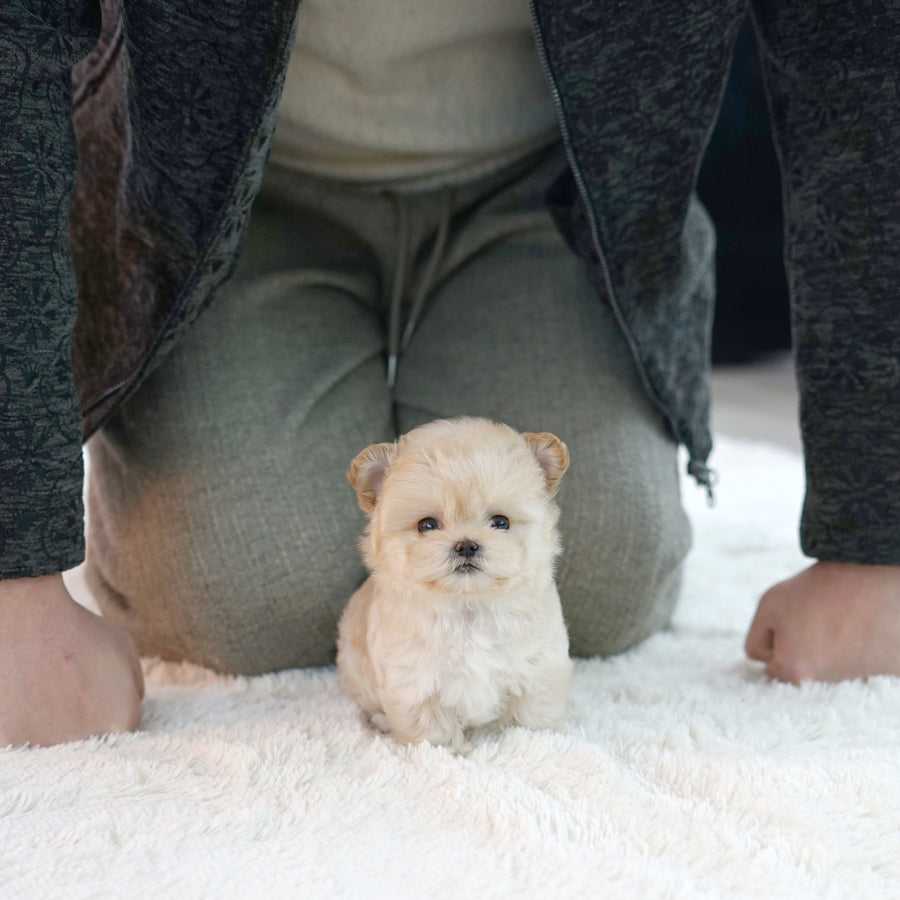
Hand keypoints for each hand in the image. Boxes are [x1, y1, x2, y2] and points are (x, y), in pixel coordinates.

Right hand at [0, 573, 143, 746]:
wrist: (31, 622)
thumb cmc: (82, 631)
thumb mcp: (126, 650)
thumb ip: (135, 685)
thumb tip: (133, 705)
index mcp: (122, 722)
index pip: (124, 728)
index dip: (112, 708)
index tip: (99, 691)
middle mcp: (89, 742)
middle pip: (93, 741)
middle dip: (87, 721)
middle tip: (72, 690)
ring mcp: (50, 746)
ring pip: (58, 743)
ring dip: (56, 725)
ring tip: (49, 691)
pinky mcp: (14, 744)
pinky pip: (27, 740)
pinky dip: (28, 724)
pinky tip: (29, 698)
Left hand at [745, 561, 899, 683]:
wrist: (865, 573)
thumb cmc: (814, 589)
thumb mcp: (769, 606)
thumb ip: (757, 640)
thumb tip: (766, 662)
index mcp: (795, 671)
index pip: (773, 667)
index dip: (779, 641)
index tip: (795, 622)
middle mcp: (826, 684)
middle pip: (803, 672)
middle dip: (804, 650)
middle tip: (818, 621)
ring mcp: (858, 680)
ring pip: (830, 670)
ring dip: (831, 652)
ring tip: (839, 622)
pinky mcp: (885, 673)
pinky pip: (861, 669)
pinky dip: (859, 654)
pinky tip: (860, 633)